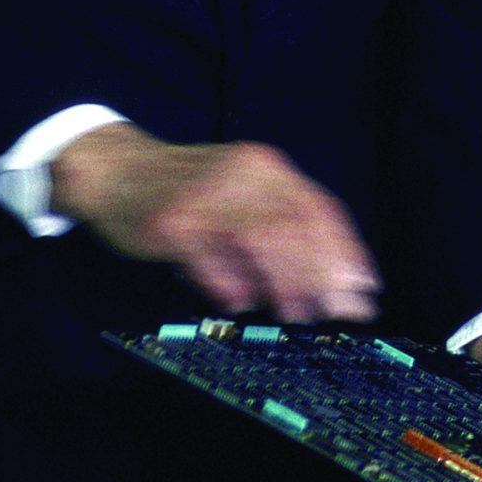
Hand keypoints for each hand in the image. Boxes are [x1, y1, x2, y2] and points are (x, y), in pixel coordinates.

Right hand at [49, 123, 379, 322]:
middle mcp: (240, 175)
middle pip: (297, 224)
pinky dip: (230, 285)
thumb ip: (280, 227)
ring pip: (262, 238)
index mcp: (264, 168)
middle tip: (341, 309)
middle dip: (325, 272)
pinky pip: (210, 258)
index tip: (366, 286)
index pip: (318, 207)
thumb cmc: (186, 190)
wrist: (115, 169)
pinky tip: (240, 303)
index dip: (346, 249)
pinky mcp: (171, 222)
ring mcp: (205, 197)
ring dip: (287, 282)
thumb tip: (327, 284)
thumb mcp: (239, 193)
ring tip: (298, 313)